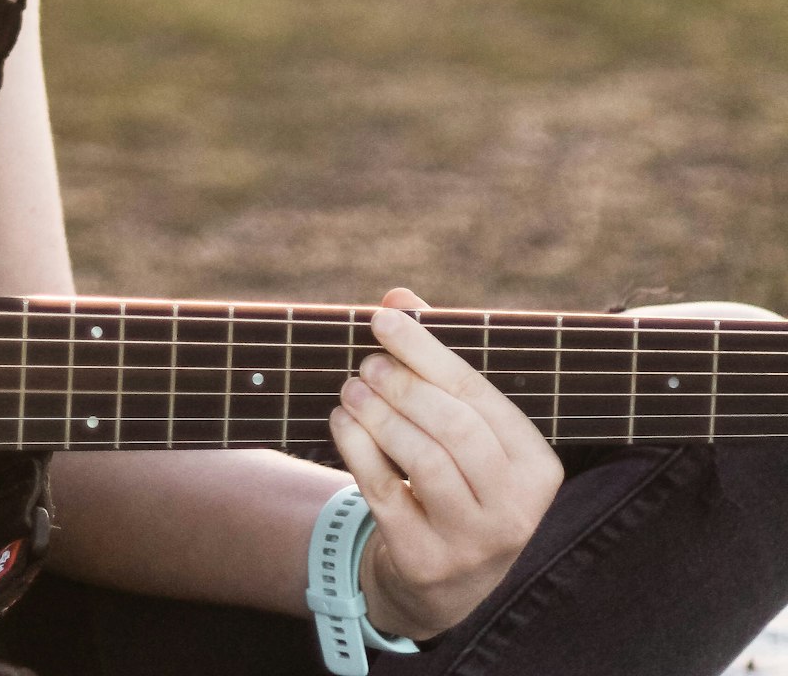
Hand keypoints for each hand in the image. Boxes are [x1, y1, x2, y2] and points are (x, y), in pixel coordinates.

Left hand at [328, 286, 563, 642]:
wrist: (447, 580)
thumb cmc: (457, 476)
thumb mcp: (462, 425)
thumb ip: (433, 361)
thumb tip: (397, 297)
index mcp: (537, 466)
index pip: (478, 395)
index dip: (425, 350)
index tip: (382, 318)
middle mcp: (515, 510)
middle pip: (455, 428)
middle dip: (403, 385)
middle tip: (366, 362)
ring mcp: (474, 544)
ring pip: (423, 462)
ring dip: (378, 414)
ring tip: (351, 388)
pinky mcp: (428, 564)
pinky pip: (386, 495)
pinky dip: (357, 449)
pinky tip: (342, 422)